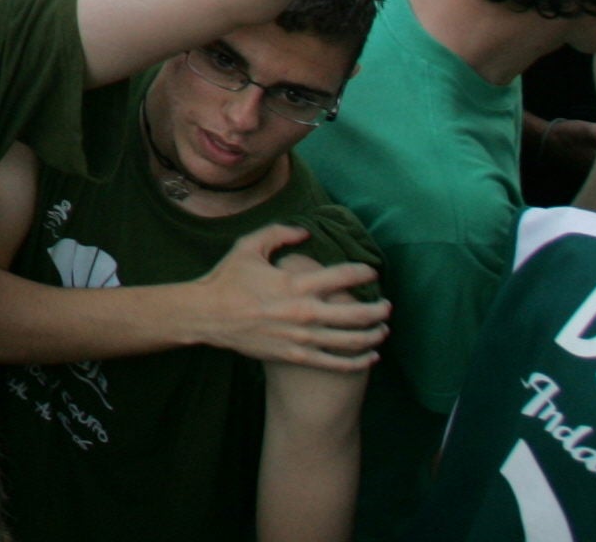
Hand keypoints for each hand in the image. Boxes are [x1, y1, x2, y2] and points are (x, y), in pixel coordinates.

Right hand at [179, 224, 385, 369]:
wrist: (208, 315)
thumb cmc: (228, 279)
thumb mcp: (248, 246)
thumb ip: (278, 234)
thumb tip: (306, 232)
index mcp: (296, 283)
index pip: (343, 276)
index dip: (363, 272)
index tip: (371, 271)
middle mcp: (305, 312)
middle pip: (357, 313)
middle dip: (379, 310)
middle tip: (387, 306)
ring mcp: (303, 338)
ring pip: (352, 341)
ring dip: (375, 335)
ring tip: (384, 330)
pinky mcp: (297, 356)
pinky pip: (337, 363)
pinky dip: (359, 361)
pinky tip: (370, 356)